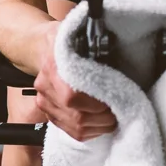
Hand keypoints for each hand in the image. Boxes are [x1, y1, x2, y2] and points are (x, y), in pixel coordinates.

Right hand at [33, 23, 117, 140]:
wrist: (43, 45)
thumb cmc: (68, 39)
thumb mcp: (81, 33)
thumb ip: (96, 44)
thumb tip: (117, 50)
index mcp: (53, 67)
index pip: (73, 97)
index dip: (98, 103)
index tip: (116, 98)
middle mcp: (46, 88)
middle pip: (77, 117)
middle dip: (105, 117)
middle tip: (121, 108)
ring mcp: (45, 103)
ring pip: (76, 128)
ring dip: (101, 126)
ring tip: (114, 114)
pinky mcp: (49, 114)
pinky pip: (72, 132)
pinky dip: (91, 130)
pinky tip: (101, 121)